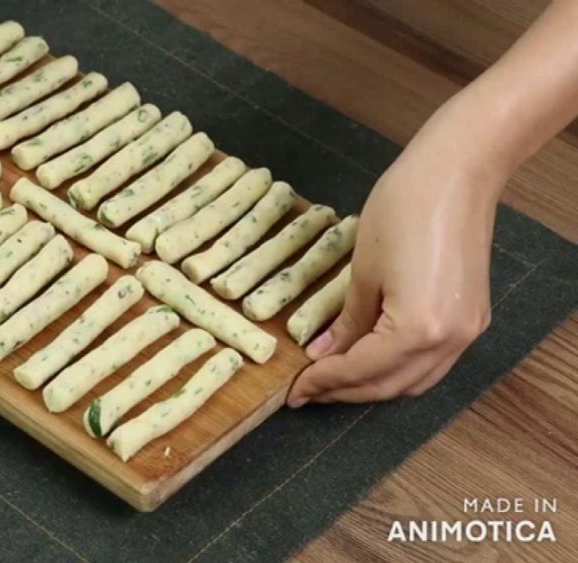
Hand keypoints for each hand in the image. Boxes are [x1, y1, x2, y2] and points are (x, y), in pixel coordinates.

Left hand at [287, 101, 501, 406]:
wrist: (458, 172)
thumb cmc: (402, 210)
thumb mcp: (363, 271)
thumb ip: (347, 322)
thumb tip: (325, 355)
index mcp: (418, 331)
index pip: (362, 371)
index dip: (324, 382)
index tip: (294, 391)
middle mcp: (449, 342)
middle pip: (390, 386)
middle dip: (346, 391)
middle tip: (308, 391)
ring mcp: (467, 332)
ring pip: (414, 381)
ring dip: (372, 385)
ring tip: (332, 379)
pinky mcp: (472, 318)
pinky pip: (431, 362)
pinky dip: (397, 368)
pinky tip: (368, 359)